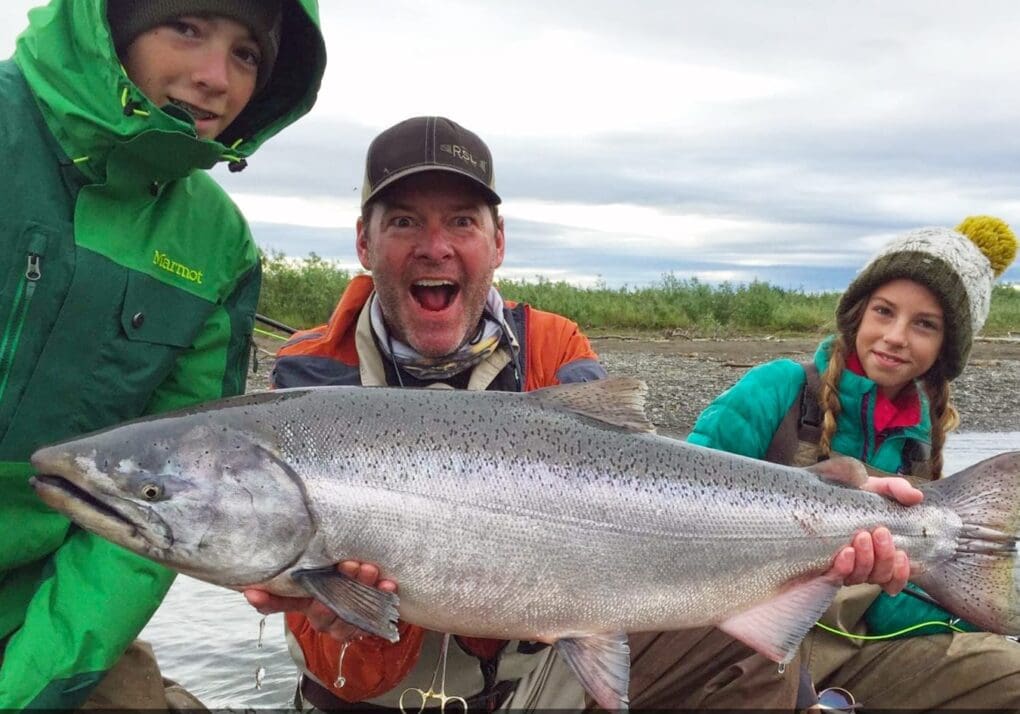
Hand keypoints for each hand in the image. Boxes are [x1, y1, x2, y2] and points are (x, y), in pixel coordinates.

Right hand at [243, 560, 397, 641]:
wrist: (376, 592)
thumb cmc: (342, 568)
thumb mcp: (326, 558)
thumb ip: (315, 547)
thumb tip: (303, 511)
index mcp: (302, 594)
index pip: (277, 601)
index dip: (264, 599)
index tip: (252, 591)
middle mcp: (317, 610)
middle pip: (318, 606)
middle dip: (332, 587)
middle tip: (346, 564)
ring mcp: (340, 621)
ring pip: (346, 612)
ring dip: (359, 589)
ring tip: (369, 569)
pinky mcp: (363, 624)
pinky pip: (372, 617)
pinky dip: (381, 597)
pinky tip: (388, 584)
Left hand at [816, 459, 922, 595]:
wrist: (808, 491)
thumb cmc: (845, 492)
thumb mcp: (872, 486)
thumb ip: (895, 489)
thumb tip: (916, 497)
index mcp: (878, 551)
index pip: (896, 576)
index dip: (902, 572)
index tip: (902, 553)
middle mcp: (862, 563)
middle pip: (881, 576)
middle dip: (884, 557)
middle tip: (878, 532)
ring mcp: (842, 566)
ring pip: (862, 578)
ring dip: (866, 560)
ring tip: (860, 537)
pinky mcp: (821, 566)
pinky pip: (837, 577)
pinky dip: (845, 567)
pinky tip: (845, 553)